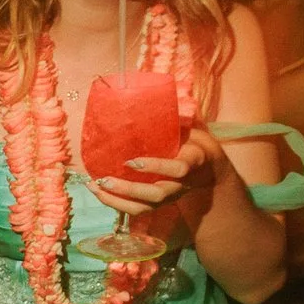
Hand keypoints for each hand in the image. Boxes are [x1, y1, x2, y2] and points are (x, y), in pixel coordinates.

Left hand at [95, 123, 227, 215]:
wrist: (208, 169)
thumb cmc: (194, 142)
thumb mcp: (192, 128)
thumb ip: (178, 117)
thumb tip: (158, 94)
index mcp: (192, 162)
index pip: (177, 169)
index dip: (157, 167)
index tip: (133, 161)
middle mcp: (181, 184)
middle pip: (156, 194)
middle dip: (129, 189)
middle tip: (104, 179)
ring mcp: (169, 196)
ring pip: (143, 206)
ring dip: (116, 199)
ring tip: (94, 185)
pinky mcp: (157, 204)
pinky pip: (136, 209)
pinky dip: (114, 202)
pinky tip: (96, 191)